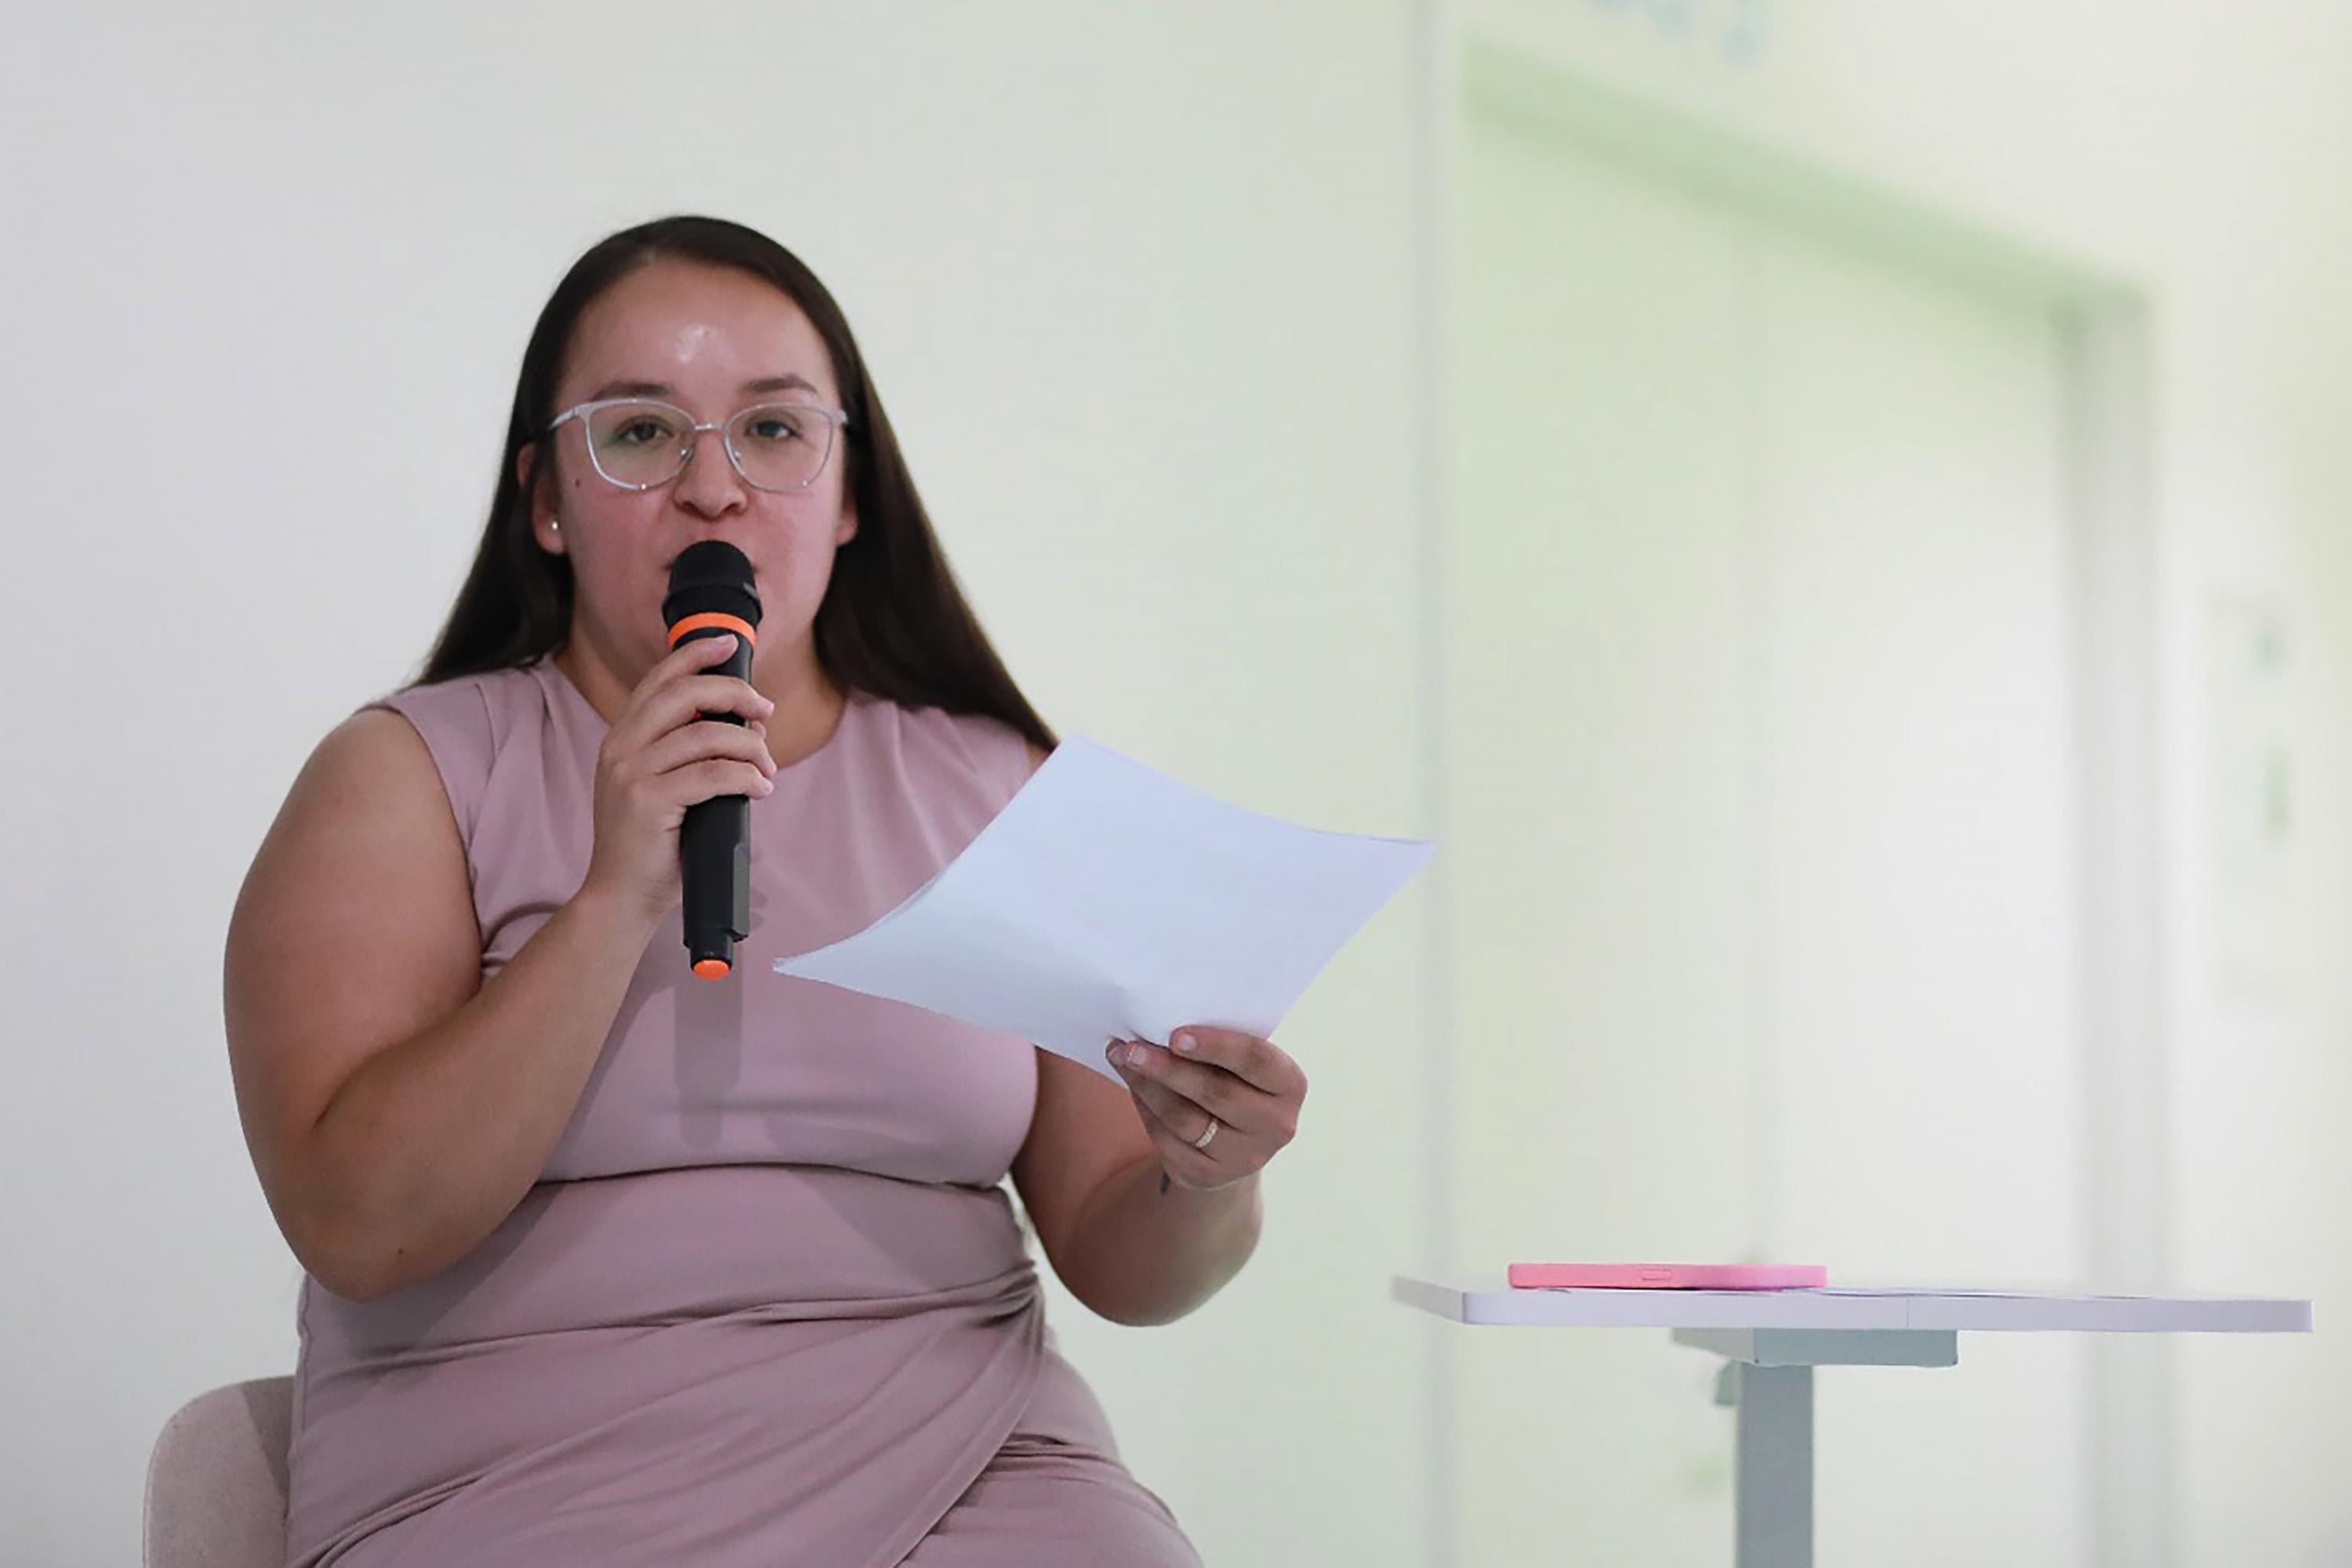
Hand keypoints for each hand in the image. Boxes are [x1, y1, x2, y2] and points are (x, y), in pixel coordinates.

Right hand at [577, 634, 776, 925]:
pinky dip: (747, 777)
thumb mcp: (663, 786)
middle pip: (686, 694)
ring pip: (708, 735)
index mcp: (622, 738)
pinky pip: (714, 774)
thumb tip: (748, 723)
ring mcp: (631, 773)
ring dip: (750, 746)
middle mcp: (621, 747)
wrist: (622, 896)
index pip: (659, 679)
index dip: (694, 654)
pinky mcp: (649, 801)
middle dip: (735, 694)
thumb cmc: (654, 844)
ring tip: (767, 767)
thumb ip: (689, 752)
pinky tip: (760, 788)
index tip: (728, 643)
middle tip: (765, 711)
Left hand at [1105, 1027, 1306, 1191]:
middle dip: (1167, 1067)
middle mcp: (1275, 1125)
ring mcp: (1243, 1157)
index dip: (1216, 1046)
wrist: (1235, 1142)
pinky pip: (1167, 1140)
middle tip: (1131, 1048)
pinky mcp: (1207, 1176)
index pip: (1255, 1060)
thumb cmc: (1235, 1080)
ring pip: (1184, 1118)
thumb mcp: (1241, 1062)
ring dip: (1147, 1086)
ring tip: (1123, 1059)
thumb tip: (1156, 1024)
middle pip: (1215, 1093)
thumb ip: (1216, 1045)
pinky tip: (1133, 1087)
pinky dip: (1145, 1109)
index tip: (1175, 1034)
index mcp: (1289, 1085)